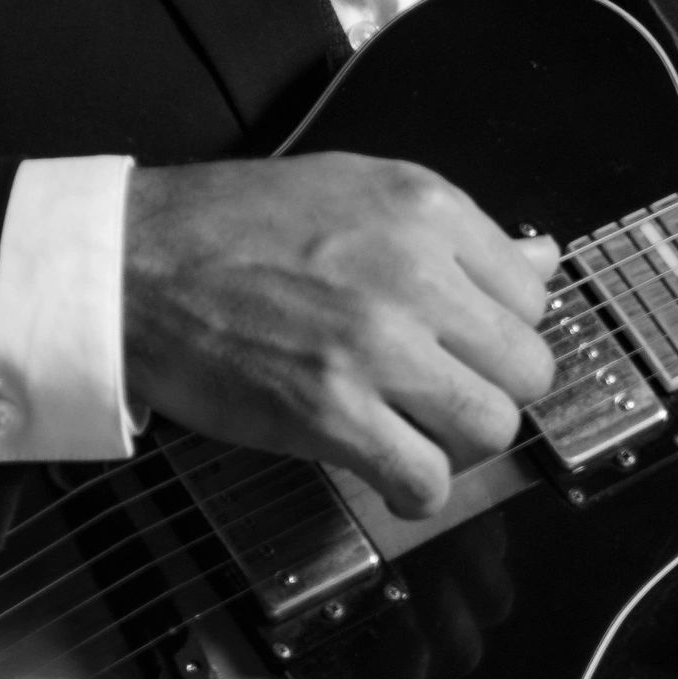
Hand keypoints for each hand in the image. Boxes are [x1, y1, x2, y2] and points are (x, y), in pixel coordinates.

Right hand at [123, 155, 557, 516]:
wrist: (134, 264)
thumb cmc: (232, 226)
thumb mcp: (358, 189)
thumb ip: (456, 232)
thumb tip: (543, 260)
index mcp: (426, 210)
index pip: (533, 294)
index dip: (500, 330)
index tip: (467, 345)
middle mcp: (414, 273)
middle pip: (527, 367)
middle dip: (492, 390)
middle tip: (445, 394)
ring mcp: (374, 346)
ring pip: (492, 428)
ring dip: (460, 444)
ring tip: (417, 432)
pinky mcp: (330, 411)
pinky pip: (425, 478)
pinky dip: (416, 489)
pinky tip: (388, 471)